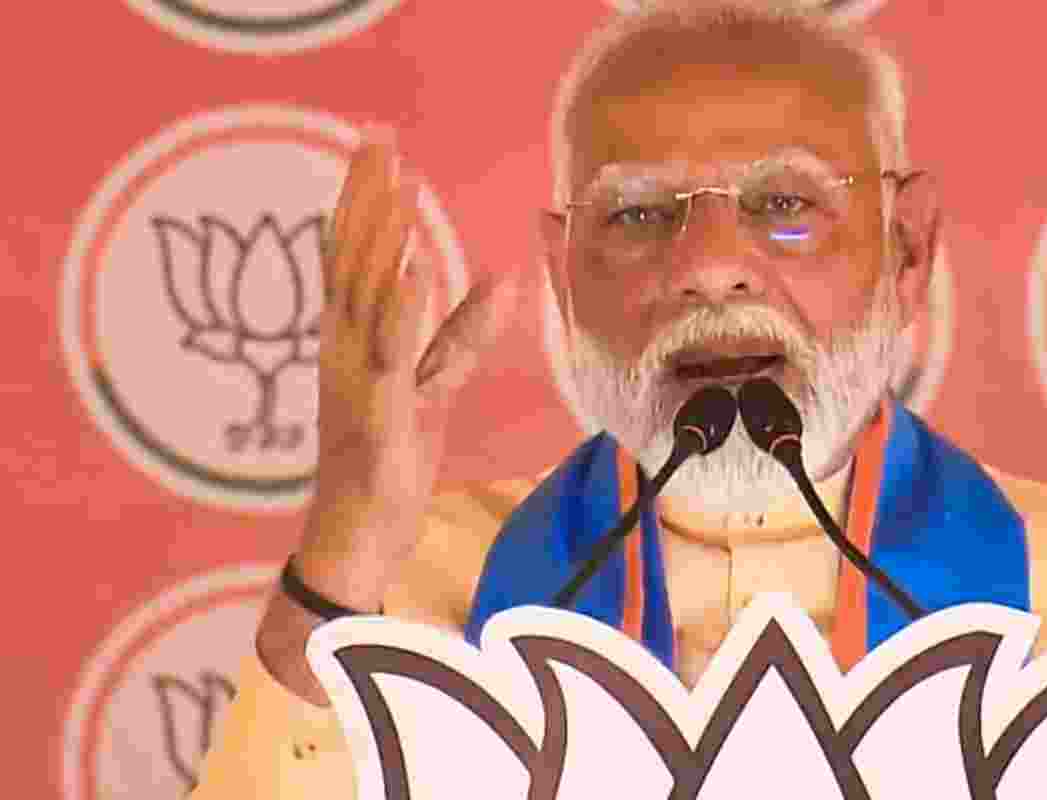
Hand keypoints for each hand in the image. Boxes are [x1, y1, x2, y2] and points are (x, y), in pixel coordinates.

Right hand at [300, 126, 513, 594]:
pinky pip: (390, 349)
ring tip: (398, 183)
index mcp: (351, 340)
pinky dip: (401, 305)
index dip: (364, 202)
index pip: (352, 257)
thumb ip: (464, 330)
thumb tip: (503, 278)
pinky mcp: (378, 410)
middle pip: (350, 259)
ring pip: (364, 292)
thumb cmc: (392, 457)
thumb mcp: (438, 382)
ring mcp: (355, 378)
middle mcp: (343, 349)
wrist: (360, 531)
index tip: (378, 150)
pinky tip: (414, 264)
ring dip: (381, 235)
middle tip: (379, 141)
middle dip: (366, 198)